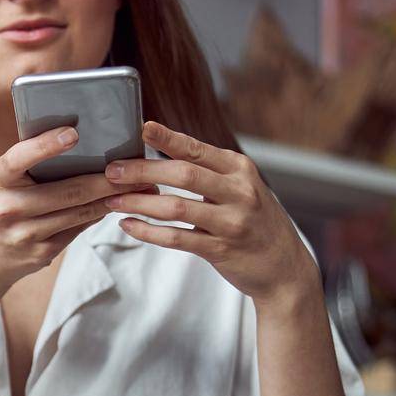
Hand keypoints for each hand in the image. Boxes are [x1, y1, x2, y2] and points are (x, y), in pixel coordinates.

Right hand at [0, 126, 150, 293]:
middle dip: (108, 178)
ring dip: (113, 198)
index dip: (46, 145)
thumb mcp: (3, 182)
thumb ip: (31, 165)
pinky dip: (99, 214)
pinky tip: (116, 204)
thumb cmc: (0, 207)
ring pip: (80, 211)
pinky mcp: (41, 252)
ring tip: (139, 186)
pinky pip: (78, 228)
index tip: (73, 133)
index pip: (19, 159)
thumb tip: (85, 146)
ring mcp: (25, 234)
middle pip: (69, 190)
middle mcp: (8, 208)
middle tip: (138, 167)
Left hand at [103, 121, 321, 310]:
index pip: (198, 149)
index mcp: (240, 170)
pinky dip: (148, 232)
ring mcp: (231, 222)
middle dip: (142, 171)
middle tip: (111, 171)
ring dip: (139, 203)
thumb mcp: (242, 189)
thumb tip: (163, 156)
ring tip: (112, 201)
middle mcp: (239, 192)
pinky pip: (177, 238)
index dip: (168, 138)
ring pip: (175, 208)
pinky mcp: (221, 250)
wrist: (284, 267)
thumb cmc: (254, 223)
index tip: (142, 128)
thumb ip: (210, 174)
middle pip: (183, 175)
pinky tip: (128, 226)